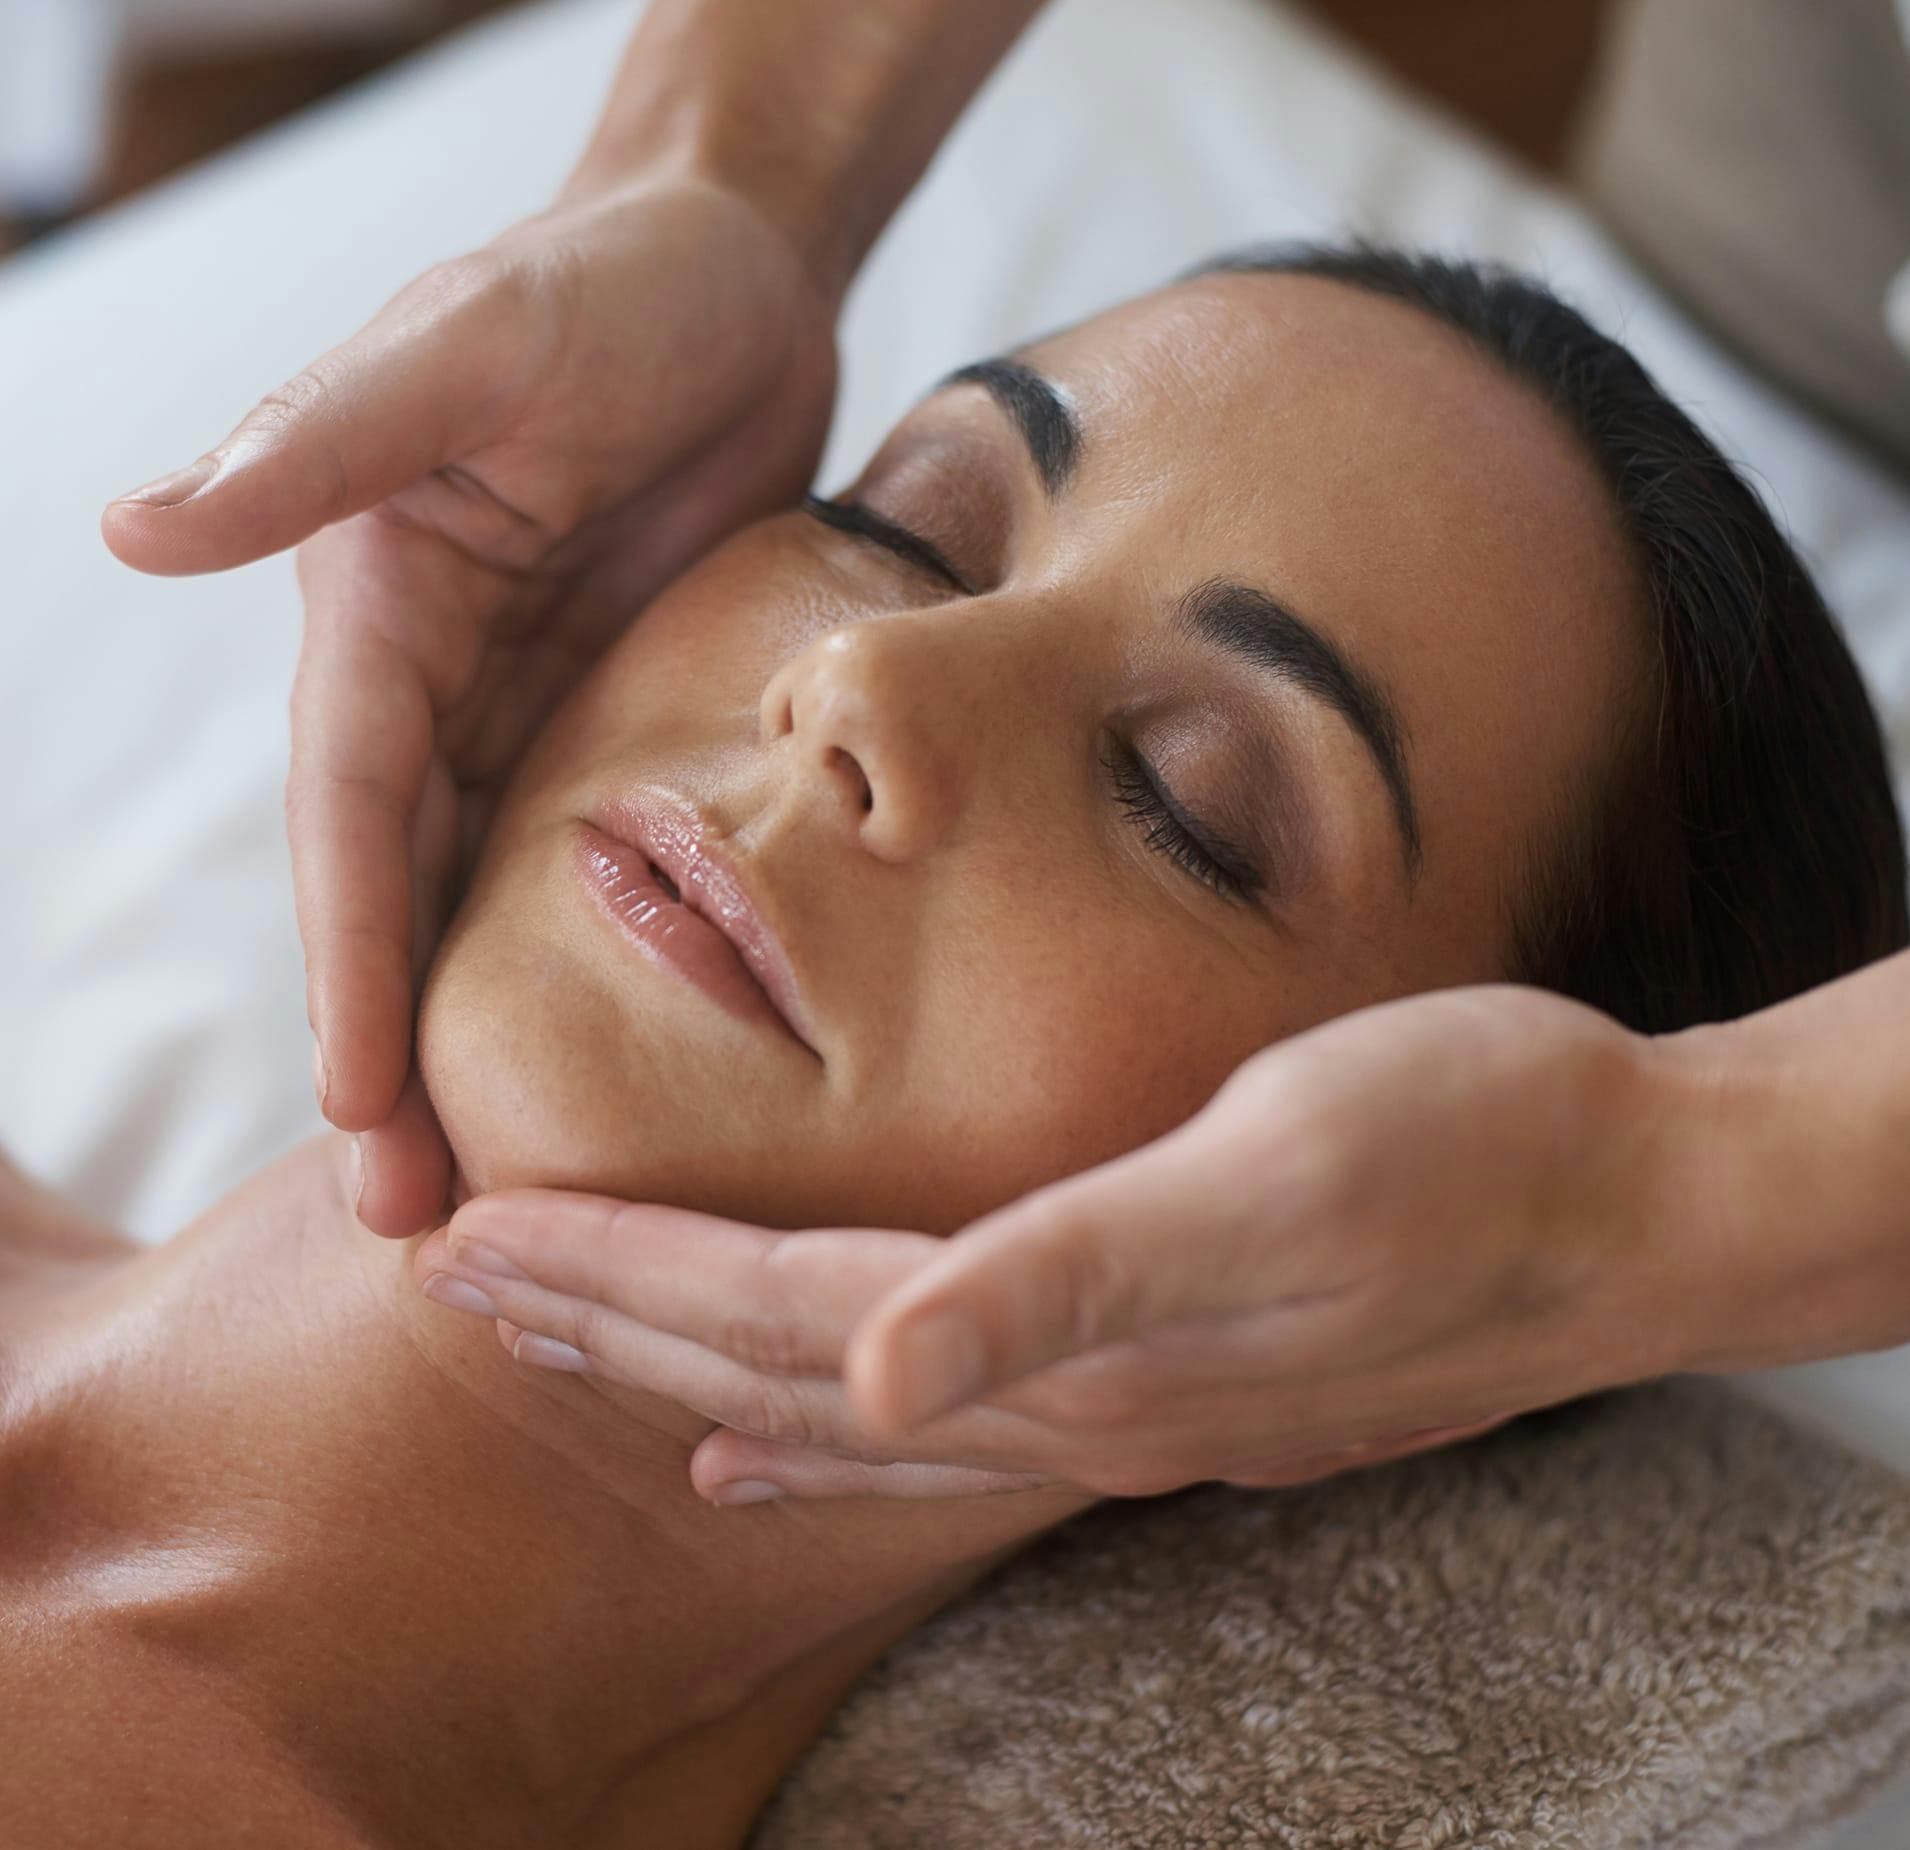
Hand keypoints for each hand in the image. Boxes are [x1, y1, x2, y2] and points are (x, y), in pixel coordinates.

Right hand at [101, 176, 838, 1233]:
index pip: (352, 822)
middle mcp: (434, 683)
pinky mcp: (621, 719)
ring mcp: (529, 709)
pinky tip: (604, 1069)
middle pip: (405, 900)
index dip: (353, 968)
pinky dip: (581, 969)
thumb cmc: (603, 285)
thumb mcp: (471, 350)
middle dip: (402, 1059)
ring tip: (503, 1194)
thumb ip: (326, 445)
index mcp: (378, 618)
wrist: (733, 272)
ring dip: (484, 1048)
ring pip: (489, 908)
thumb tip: (135, 526)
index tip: (361, 1111)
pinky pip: (590, 863)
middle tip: (419, 1228)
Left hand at [418, 986, 1698, 1498]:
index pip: (778, 1315)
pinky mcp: (1161, 1375)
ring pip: (839, 1401)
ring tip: (569, 1356)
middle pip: (779, 1372)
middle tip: (454, 1290)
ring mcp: (1115, 1404)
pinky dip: (826, 1425)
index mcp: (1064, 1340)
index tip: (472, 1242)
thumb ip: (1069, 1281)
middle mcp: (1067, 1399)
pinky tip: (774, 1435)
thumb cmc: (1465, 1146)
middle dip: (610, 1329)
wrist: (1626, 1196)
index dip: (621, 1279)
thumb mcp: (1274, 1174)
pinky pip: (938, 1419)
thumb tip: (869, 1383)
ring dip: (690, 1372)